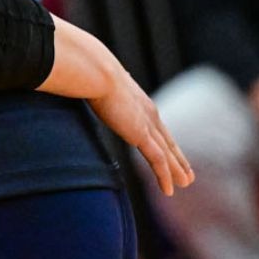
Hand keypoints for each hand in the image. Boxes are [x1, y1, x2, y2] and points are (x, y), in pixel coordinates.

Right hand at [42, 19, 191, 195]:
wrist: (94, 69)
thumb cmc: (87, 70)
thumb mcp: (92, 80)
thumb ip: (88, 87)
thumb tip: (71, 82)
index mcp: (136, 100)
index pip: (154, 124)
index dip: (163, 138)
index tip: (170, 147)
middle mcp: (147, 113)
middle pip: (166, 140)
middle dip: (178, 157)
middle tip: (187, 173)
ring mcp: (146, 124)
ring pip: (167, 153)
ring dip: (177, 169)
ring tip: (185, 183)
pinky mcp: (141, 134)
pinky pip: (157, 160)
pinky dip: (164, 176)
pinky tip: (168, 190)